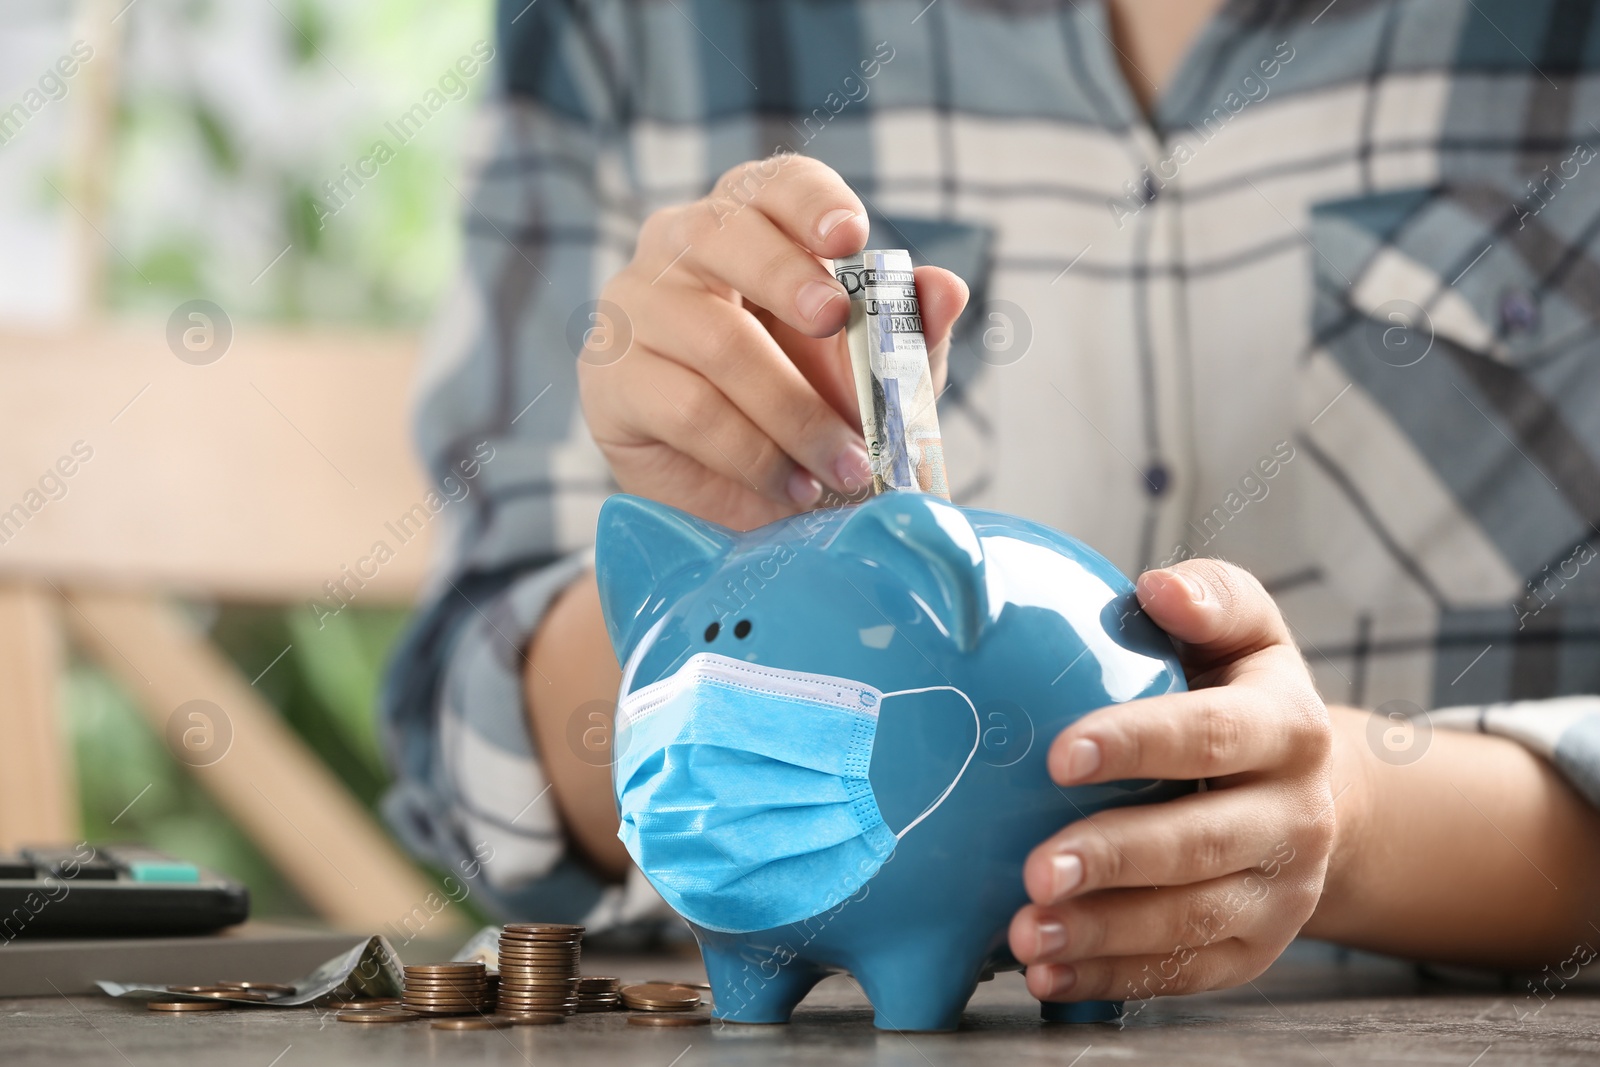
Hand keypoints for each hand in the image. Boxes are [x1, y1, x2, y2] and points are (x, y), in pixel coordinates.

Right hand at [578, 154, 968, 530]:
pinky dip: (753, 454)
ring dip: (793, 411)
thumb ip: (910, 334)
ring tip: (845, 465)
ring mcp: (633, 310)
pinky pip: (688, 409)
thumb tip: (947, 289)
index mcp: (750, 224)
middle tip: (836, 321)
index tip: (850, 237)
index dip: (811, 201)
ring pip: (716, 341)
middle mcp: (679, 248)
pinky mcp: (610, 382)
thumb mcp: (877, 379)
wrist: (751, 499)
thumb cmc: (810, 412)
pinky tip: (790, 484)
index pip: (774, 183)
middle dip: (787, 277)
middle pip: (723, 233)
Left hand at [1008, 559, 1336, 1003]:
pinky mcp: (1255, 948)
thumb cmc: (1243, 695)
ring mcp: (1281, 890)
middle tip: (1035, 869)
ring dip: (1104, 932)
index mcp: (1289, 728)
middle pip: (1202, 842)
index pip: (1214, 735)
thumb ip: (1210, 599)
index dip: (1139, 745)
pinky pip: (1184, 973)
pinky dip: (1112, 979)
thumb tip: (1158, 587)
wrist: (1312, 791)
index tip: (1060, 755)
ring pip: (1192, 920)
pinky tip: (1047, 973)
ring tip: (1027, 931)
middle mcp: (1298, 815)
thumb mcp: (1246, 632)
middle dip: (1114, 858)